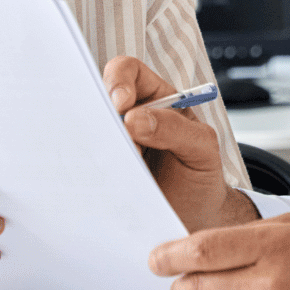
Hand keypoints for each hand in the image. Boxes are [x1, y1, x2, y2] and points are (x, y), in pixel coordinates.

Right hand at [103, 56, 257, 232]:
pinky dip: (92, 168)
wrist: (195, 218)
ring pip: (90, 130)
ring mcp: (113, 144)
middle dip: (101, 114)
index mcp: (156, 99)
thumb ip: (176, 129)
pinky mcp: (103, 170)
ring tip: (122, 166)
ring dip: (100, 145)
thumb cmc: (200, 174)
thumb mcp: (202, 148)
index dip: (119, 80)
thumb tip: (135, 119)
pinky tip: (110, 181)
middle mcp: (129, 117)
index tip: (122, 104)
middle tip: (115, 139)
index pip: (128, 72)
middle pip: (99, 98)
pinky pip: (88, 162)